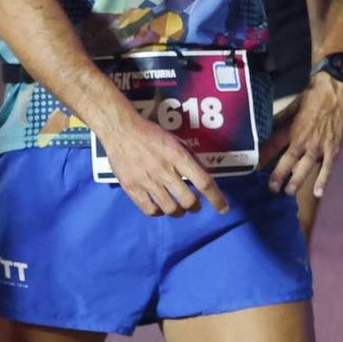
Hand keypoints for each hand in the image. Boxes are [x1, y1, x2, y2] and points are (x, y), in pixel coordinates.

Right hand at [95, 113, 229, 217]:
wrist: (119, 129)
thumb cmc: (149, 133)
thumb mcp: (174, 141)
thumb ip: (188, 159)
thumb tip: (203, 178)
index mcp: (177, 156)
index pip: (203, 182)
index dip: (216, 199)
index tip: (223, 208)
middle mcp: (163, 170)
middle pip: (188, 200)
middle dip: (194, 206)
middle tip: (192, 205)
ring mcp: (146, 180)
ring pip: (170, 208)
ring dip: (178, 211)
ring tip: (177, 208)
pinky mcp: (131, 186)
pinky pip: (149, 209)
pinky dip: (158, 212)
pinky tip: (159, 208)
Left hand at [263, 75, 342, 196]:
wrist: (334, 93)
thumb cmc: (311, 98)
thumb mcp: (290, 107)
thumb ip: (280, 121)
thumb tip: (267, 130)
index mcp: (291, 129)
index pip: (273, 146)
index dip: (264, 157)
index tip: (255, 167)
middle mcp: (303, 140)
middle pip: (288, 161)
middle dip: (278, 175)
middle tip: (271, 188)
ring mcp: (319, 147)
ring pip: (306, 167)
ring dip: (296, 181)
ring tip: (288, 192)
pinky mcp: (333, 149)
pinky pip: (327, 167)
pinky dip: (323, 180)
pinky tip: (318, 192)